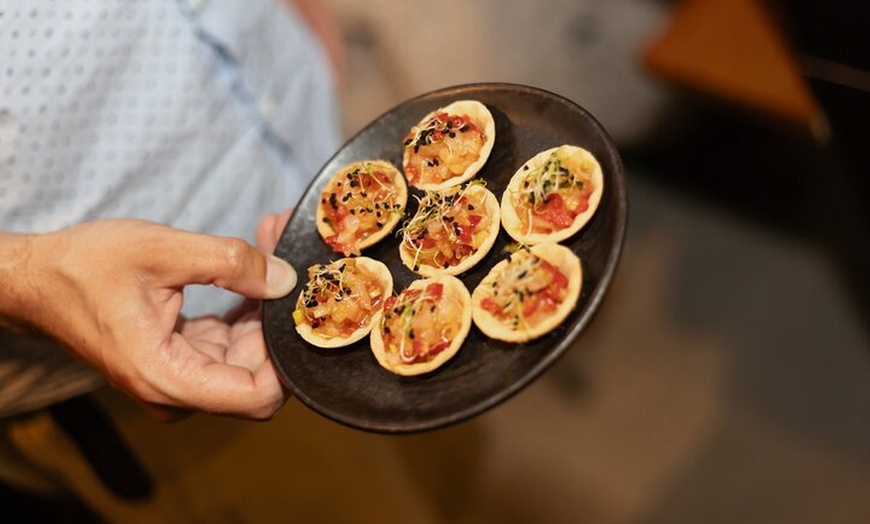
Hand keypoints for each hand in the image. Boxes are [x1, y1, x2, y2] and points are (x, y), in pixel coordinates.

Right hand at [12, 219, 296, 419]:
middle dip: (280, 314)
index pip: (257, 397)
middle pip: (259, 371)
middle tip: (289, 253)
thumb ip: (230, 263)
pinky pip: (231, 339)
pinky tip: (256, 258)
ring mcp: (182, 376)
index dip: (287, 358)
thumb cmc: (85, 267)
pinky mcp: (184, 357)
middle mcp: (178, 389)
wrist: (40, 279)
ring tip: (272, 240)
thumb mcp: (162, 251)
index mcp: (167, 377)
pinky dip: (247, 304)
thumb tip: (285, 280)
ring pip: (249, 352)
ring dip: (266, 301)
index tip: (299, 308)